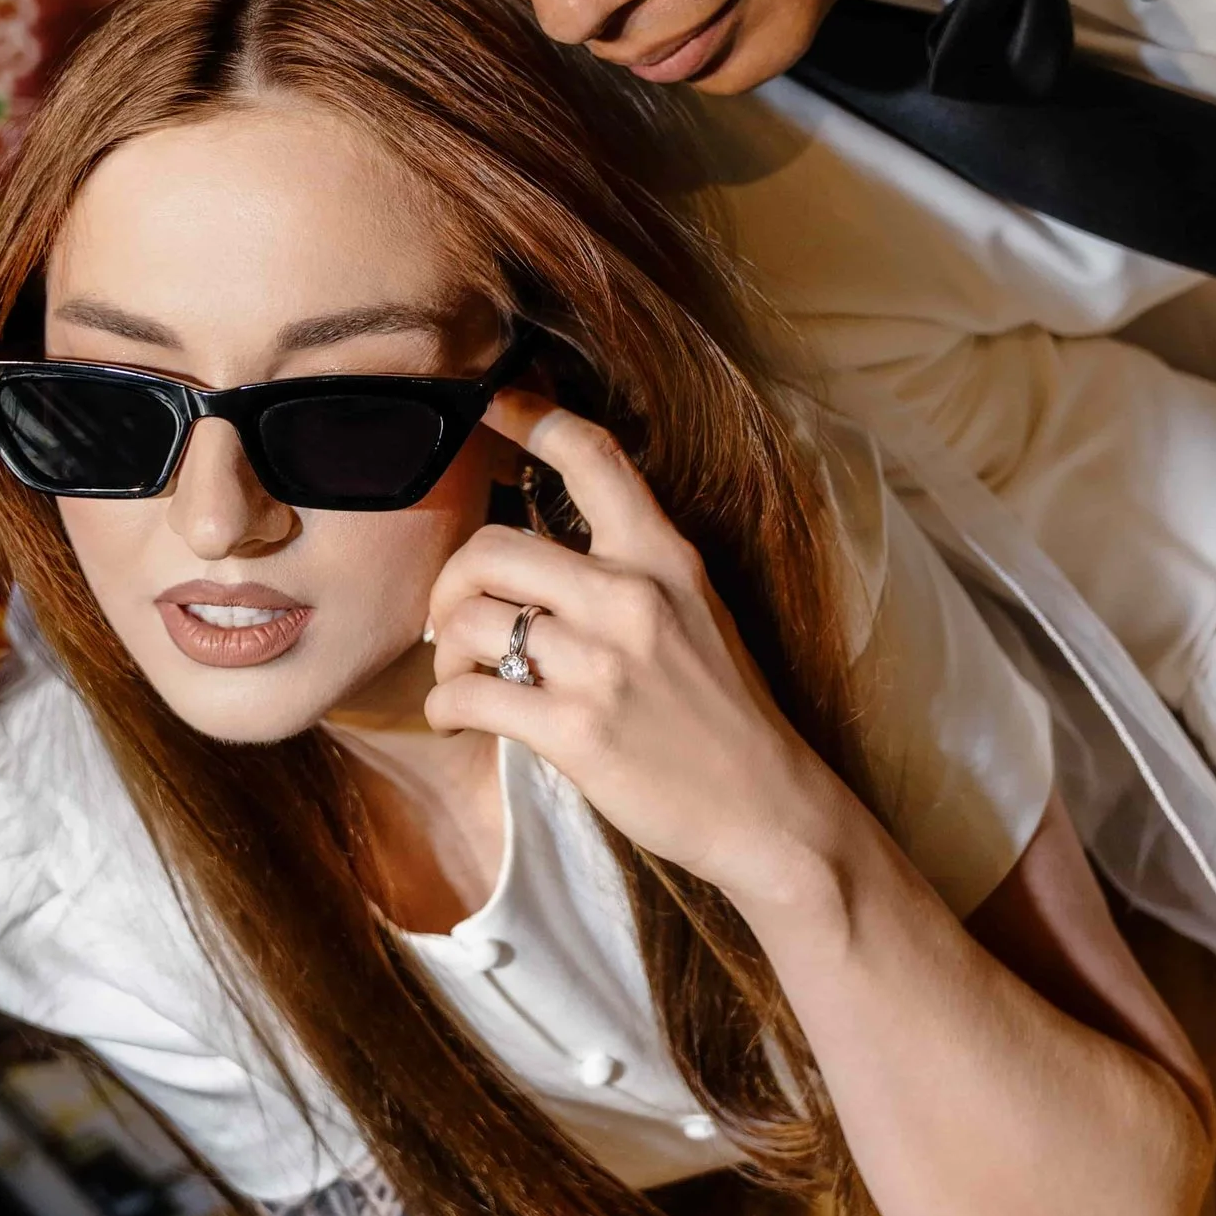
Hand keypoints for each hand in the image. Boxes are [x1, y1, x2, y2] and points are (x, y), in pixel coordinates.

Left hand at [424, 398, 850, 907]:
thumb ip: (629, 574)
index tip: (490, 404)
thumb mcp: (697, 613)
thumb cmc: (723, 715)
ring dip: (446, 654)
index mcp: (664, 557)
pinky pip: (469, 696)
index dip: (531, 417)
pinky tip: (457, 718)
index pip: (594, 457)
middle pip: (490, 547)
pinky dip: (445, 707)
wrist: (769, 811)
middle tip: (452, 619)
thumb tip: (533, 560)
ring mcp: (603, 665)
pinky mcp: (576, 731)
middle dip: (449, 584)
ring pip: (472, 623)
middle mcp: (631, 597)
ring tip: (461, 677)